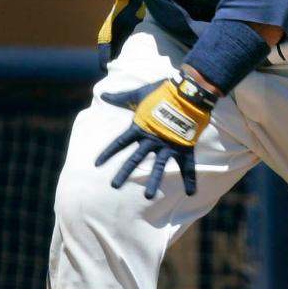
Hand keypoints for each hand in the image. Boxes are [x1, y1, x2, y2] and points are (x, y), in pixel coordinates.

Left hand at [95, 74, 216, 196]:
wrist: (187, 92)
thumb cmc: (161, 91)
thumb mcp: (138, 94)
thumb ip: (121, 98)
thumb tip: (103, 94)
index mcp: (140, 128)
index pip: (119, 143)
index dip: (108, 153)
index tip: (97, 164)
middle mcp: (152, 139)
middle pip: (134, 159)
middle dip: (124, 172)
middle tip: (113, 185)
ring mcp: (168, 144)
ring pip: (159, 167)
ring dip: (153, 181)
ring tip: (147, 197)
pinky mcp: (184, 147)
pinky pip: (187, 166)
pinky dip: (190, 179)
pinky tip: (191, 193)